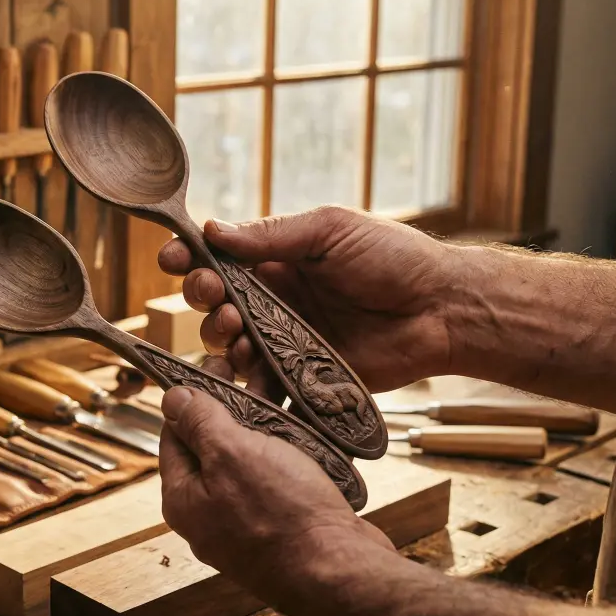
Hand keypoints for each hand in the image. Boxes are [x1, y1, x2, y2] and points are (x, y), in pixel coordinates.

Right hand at [158, 206, 459, 395]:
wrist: (442, 309)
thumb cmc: (394, 258)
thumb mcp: (330, 230)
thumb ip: (272, 235)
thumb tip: (214, 230)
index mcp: (280, 260)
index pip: (221, 257)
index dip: (192, 257)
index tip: (172, 257)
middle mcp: (276, 300)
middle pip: (217, 303)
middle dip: (203, 297)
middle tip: (212, 297)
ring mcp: (287, 340)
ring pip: (232, 345)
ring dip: (222, 338)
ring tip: (235, 332)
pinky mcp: (304, 377)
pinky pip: (265, 385)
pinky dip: (248, 385)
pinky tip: (245, 378)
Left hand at [160, 386, 392, 610]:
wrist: (340, 572)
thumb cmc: (281, 515)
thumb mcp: (231, 453)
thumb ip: (200, 423)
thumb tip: (171, 399)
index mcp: (185, 497)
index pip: (174, 434)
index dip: (193, 395)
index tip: (217, 364)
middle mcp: (210, 513)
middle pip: (214, 444)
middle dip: (235, 403)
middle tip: (256, 369)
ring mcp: (247, 523)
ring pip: (251, 458)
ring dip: (266, 422)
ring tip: (286, 387)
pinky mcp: (283, 526)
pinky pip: (279, 478)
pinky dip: (289, 449)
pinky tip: (306, 426)